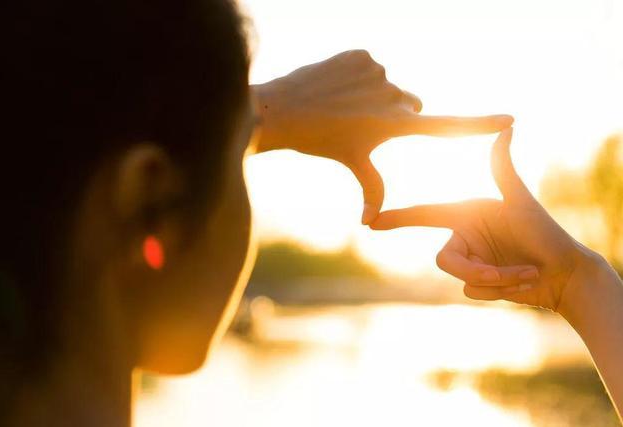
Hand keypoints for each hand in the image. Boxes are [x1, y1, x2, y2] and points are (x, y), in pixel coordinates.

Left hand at [252, 50, 513, 223]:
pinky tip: (337, 86)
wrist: (283, 111)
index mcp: (394, 125)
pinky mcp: (361, 55)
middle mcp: (393, 97)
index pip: (446, 126)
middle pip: (409, 105)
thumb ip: (372, 188)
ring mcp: (377, 73)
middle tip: (364, 123)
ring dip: (375, 94)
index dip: (478, 124)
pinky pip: (369, 67)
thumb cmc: (320, 141)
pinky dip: (359, 76)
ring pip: (388, 85)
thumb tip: (370, 223)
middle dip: (396, 114)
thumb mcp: (352, 163)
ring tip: (344, 106)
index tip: (509, 120)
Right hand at [370, 128, 600, 311]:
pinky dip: (500, 292)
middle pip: (445, 260)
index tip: (370, 221)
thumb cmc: (546, 232)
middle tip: (502, 276)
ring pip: (463, 280)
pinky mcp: (480, 284)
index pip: (425, 214)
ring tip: (527, 273)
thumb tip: (507, 127)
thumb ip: (503, 168)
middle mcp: (465, 237)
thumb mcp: (521, 201)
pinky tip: (523, 284)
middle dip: (476, 271)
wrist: (566, 273)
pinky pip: (473, 293)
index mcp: (467, 214)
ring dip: (497, 281)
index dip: (398, 218)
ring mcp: (472, 262)